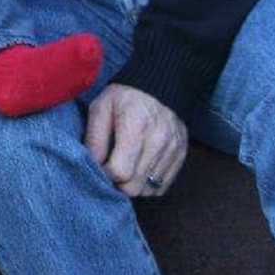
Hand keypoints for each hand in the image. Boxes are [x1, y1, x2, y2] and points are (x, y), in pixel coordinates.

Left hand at [84, 83, 187, 197]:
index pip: (120, 171)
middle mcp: (158, 141)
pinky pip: (162, 187)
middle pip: (135, 186)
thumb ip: (95, 139)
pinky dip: (148, 184)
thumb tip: (93, 167)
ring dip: (133, 185)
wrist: (159, 84)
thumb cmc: (124, 97)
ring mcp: (172, 150)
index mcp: (135, 126)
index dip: (105, 174)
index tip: (101, 165)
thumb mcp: (101, 108)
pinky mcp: (181, 156)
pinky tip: (140, 169)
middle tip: (111, 170)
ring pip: (149, 190)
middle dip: (118, 184)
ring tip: (126, 168)